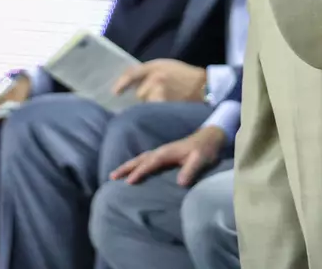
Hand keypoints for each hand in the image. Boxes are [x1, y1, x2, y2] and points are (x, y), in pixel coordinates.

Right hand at [110, 125, 226, 186]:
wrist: (210, 138)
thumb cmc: (204, 150)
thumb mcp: (200, 159)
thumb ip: (191, 170)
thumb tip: (180, 183)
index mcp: (167, 152)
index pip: (150, 163)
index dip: (139, 172)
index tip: (128, 182)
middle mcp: (161, 151)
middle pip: (140, 159)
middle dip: (126, 167)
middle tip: (111, 177)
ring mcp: (162, 152)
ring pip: (141, 158)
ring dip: (128, 166)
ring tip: (114, 175)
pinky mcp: (164, 156)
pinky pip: (146, 160)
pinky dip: (136, 165)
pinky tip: (133, 172)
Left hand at [113, 59, 207, 103]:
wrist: (203, 87)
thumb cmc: (185, 76)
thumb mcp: (167, 66)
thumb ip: (150, 71)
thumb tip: (132, 84)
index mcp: (156, 66)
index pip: (133, 73)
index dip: (122, 83)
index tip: (115, 92)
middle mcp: (155, 77)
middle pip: (140, 92)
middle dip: (145, 95)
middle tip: (160, 95)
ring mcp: (159, 92)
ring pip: (146, 103)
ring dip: (151, 104)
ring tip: (165, 101)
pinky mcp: (163, 104)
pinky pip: (152, 110)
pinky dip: (156, 111)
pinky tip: (166, 109)